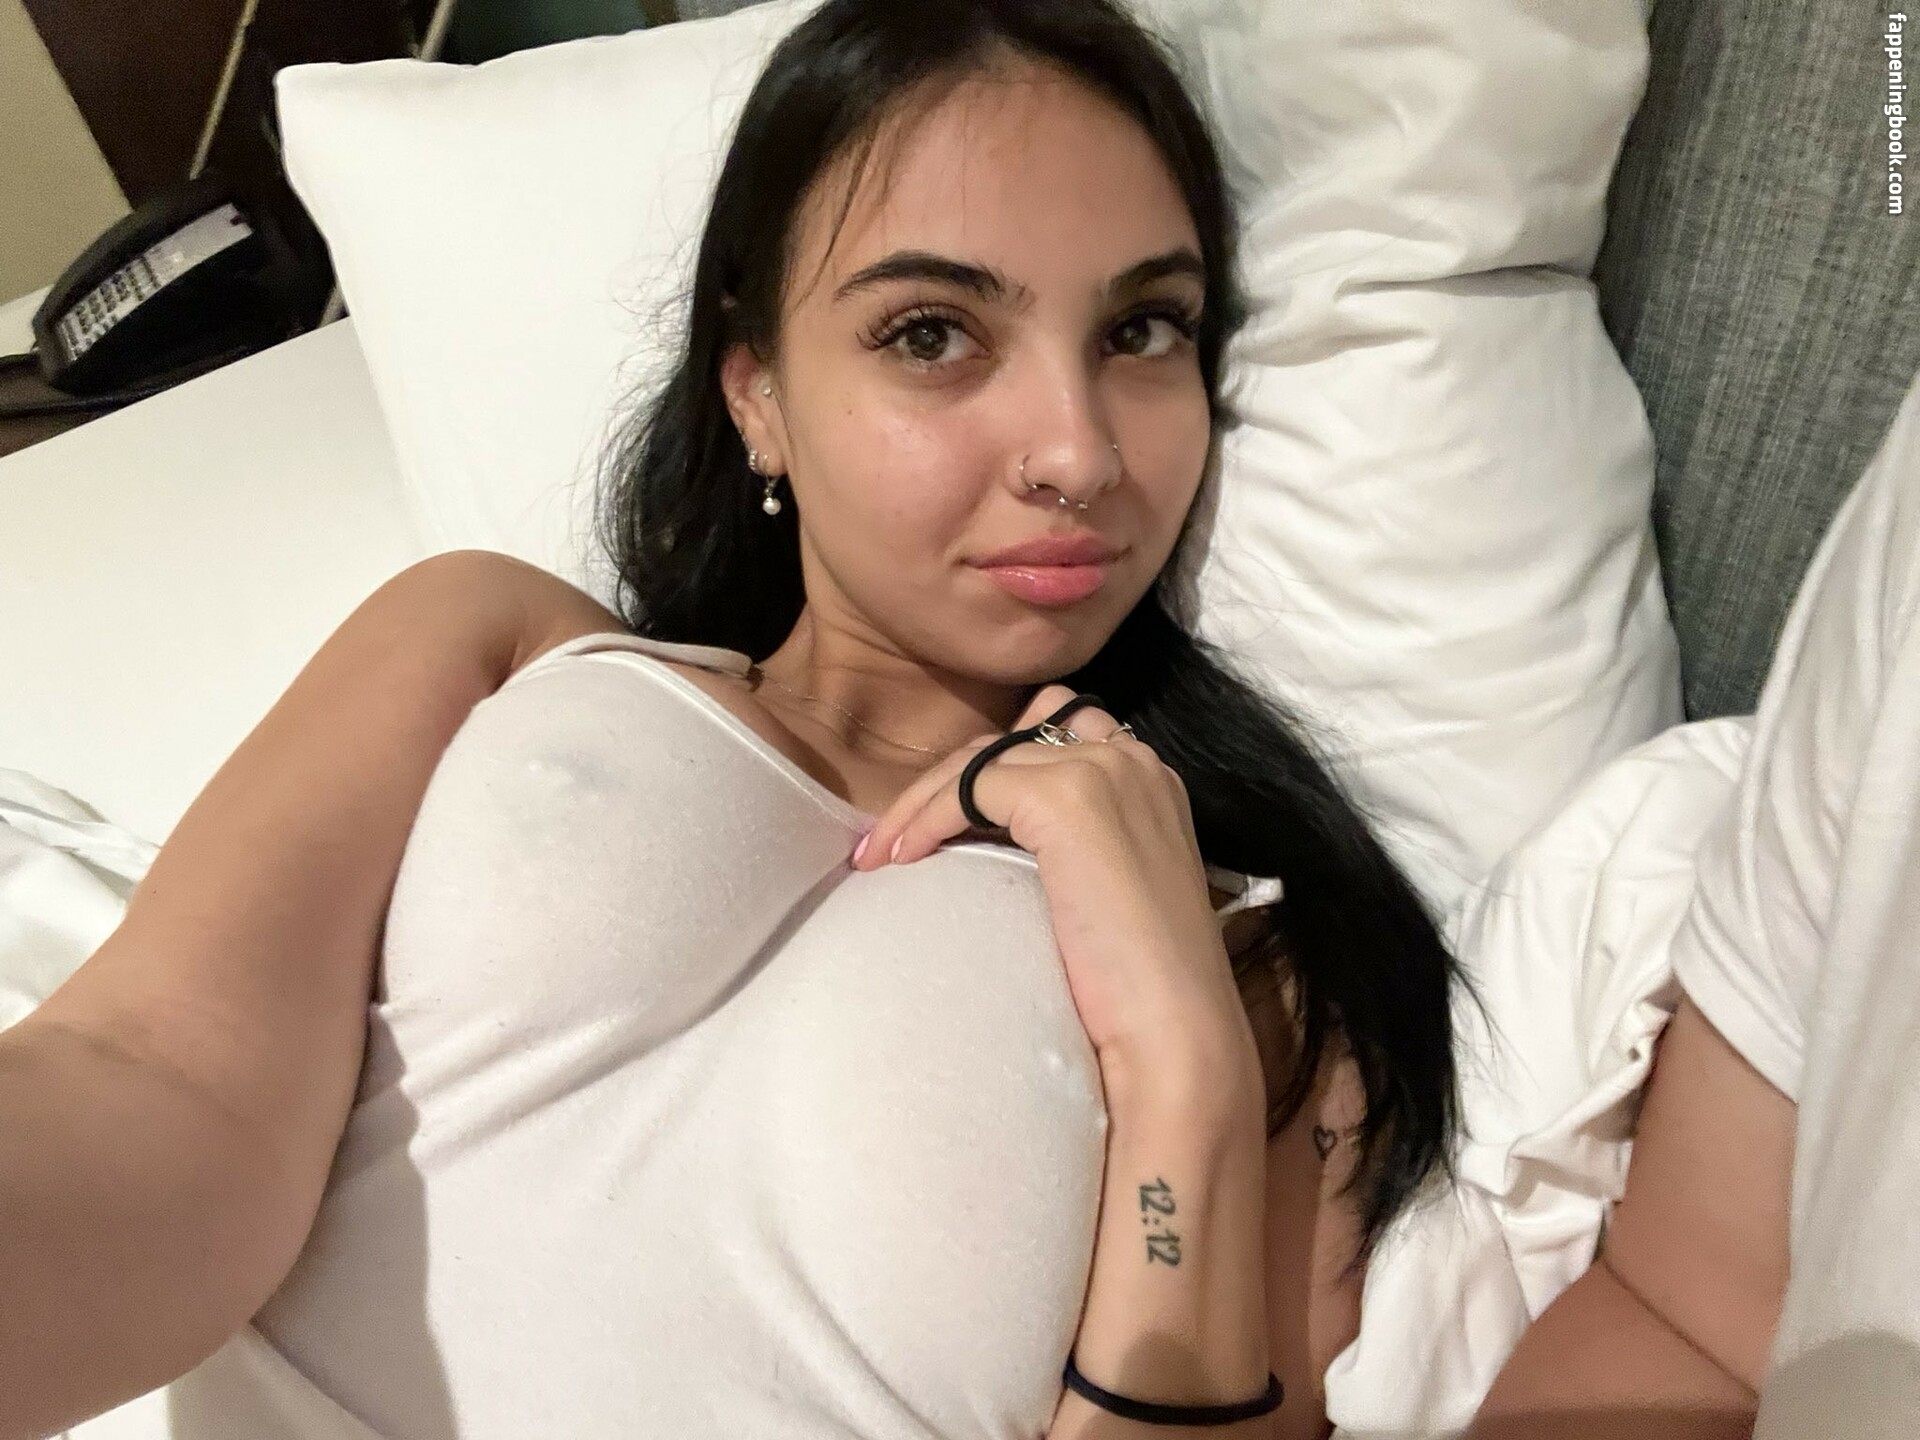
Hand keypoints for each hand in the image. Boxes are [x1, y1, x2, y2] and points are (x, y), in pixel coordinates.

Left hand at [850, 684, 1259, 1091]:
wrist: (1173, 1030)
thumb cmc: (1137, 986)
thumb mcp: (1103, 889)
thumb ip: (1068, 845)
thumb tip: (985, 835)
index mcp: (1146, 778)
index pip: (1047, 736)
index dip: (981, 775)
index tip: (935, 827)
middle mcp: (1130, 759)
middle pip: (1007, 741)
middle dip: (941, 783)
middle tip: (889, 841)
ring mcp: (1101, 772)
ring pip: (980, 759)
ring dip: (921, 801)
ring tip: (879, 852)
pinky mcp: (1067, 798)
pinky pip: (969, 787)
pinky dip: (926, 818)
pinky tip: (903, 858)